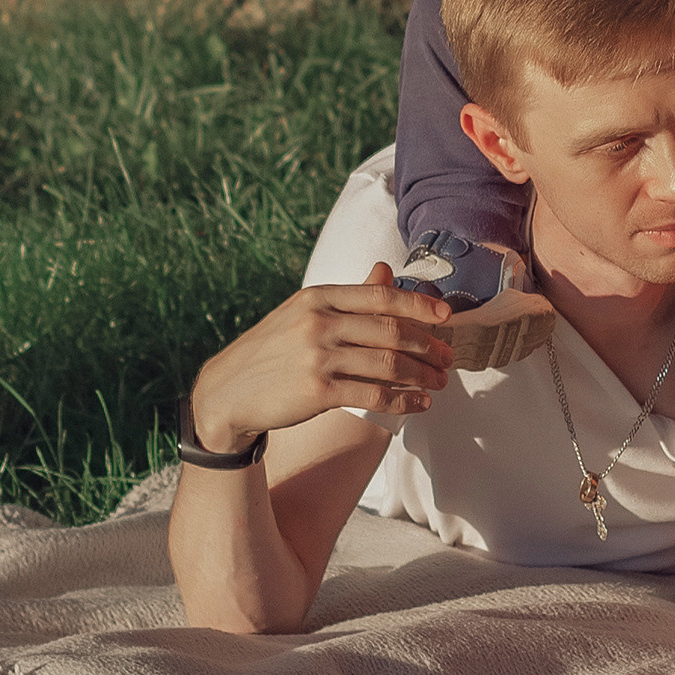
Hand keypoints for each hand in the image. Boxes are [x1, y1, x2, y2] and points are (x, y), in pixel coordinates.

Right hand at [186, 263, 455, 453]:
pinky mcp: (318, 392)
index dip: (419, 305)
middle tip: (447, 357)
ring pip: (388, 364)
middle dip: (427, 345)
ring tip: (439, 382)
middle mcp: (319, 323)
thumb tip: (386, 270)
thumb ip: (348, 297)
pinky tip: (418, 404)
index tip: (446, 316)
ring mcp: (318, 357)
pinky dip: (403, 401)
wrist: (227, 392)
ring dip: (422, 375)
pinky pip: (374, 394)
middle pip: (391, 331)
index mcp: (317, 298)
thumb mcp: (303, 313)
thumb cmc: (271, 351)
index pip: (380, 296)